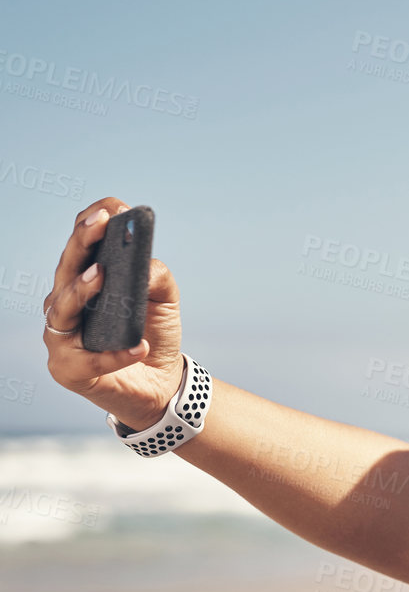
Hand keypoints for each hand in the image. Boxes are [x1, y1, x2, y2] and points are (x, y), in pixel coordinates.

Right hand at [43, 197, 187, 429]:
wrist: (160, 383)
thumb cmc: (152, 333)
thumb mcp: (163, 301)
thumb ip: (156, 277)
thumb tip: (145, 263)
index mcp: (84, 279)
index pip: (80, 244)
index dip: (92, 222)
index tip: (114, 207)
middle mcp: (65, 303)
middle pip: (67, 267)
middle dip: (82, 242)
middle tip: (99, 224)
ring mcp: (62, 336)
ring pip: (63, 308)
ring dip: (82, 289)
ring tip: (103, 275)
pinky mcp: (68, 370)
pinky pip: (89, 360)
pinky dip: (114, 354)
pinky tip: (138, 347)